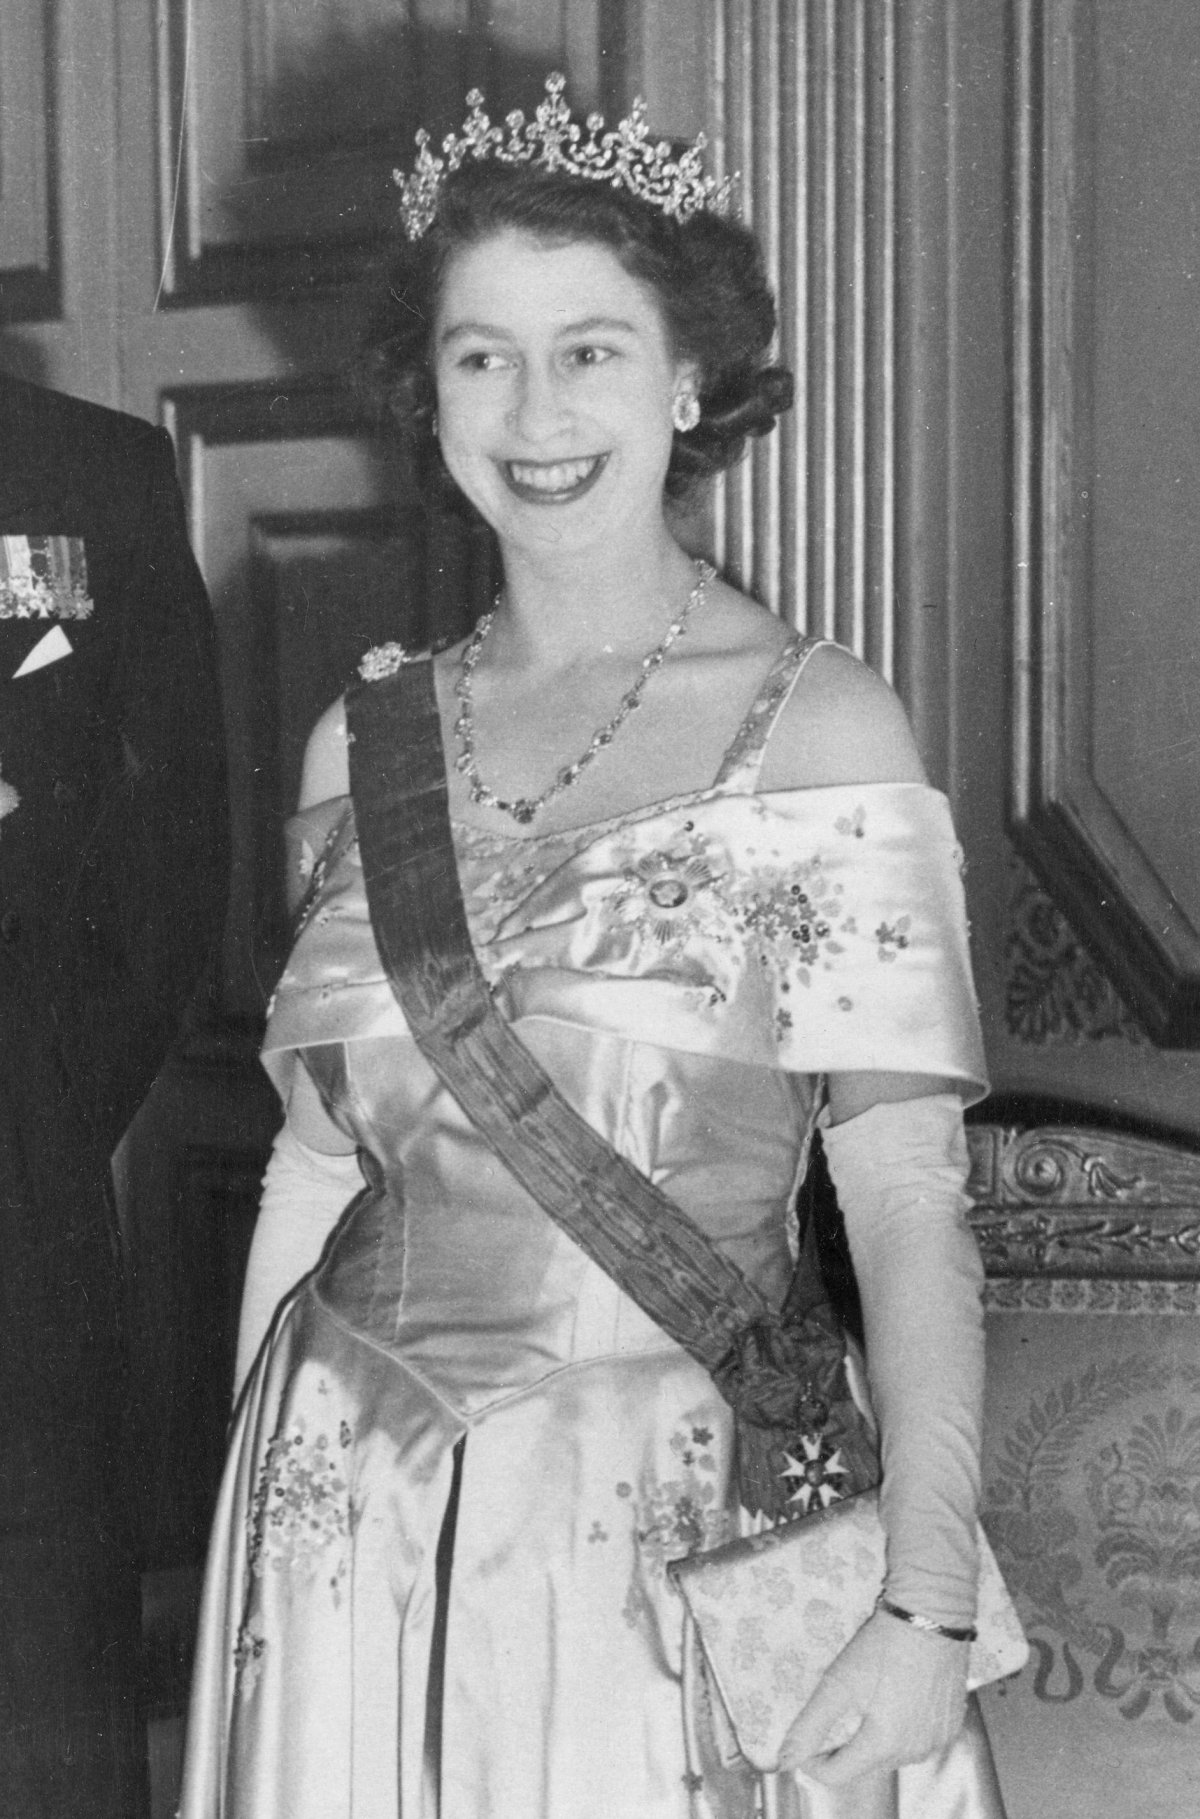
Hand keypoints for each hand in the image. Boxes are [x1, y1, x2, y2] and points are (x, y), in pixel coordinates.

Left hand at [779, 1607, 967, 1786]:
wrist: (931, 1618)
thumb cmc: (882, 1647)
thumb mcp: (839, 1683)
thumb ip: (811, 1724)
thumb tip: (786, 1758)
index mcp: (883, 1745)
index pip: (838, 1775)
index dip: (813, 1761)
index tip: (804, 1740)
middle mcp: (913, 1753)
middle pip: (865, 1765)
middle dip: (843, 1748)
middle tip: (833, 1713)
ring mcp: (935, 1740)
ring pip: (891, 1755)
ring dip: (872, 1739)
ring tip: (864, 1702)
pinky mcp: (949, 1726)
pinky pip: (916, 1741)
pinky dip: (900, 1730)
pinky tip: (894, 1700)